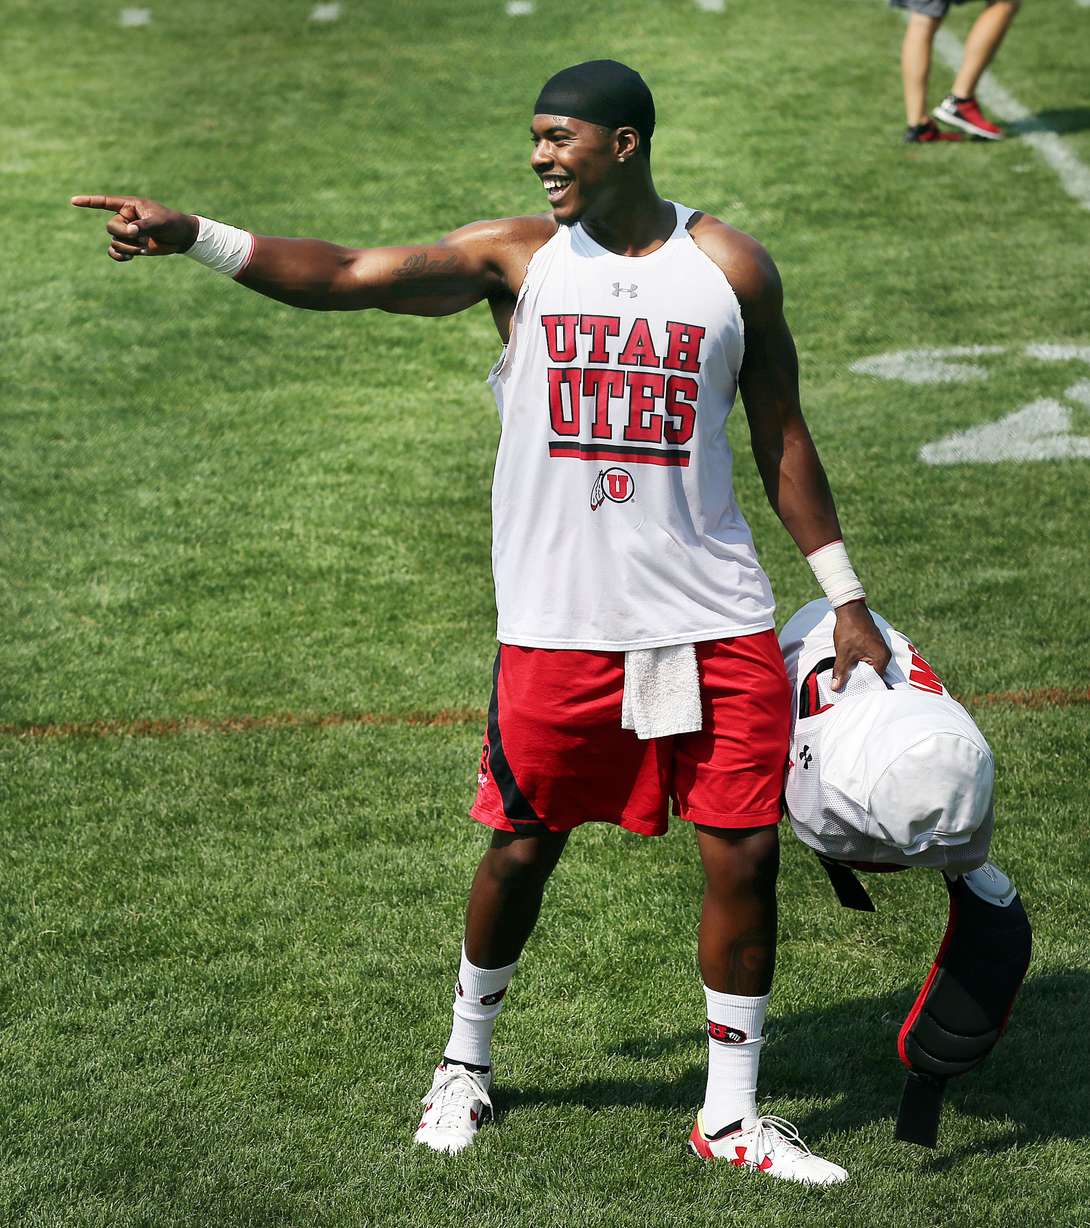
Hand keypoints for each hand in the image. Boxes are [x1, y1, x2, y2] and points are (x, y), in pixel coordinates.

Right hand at [70, 195, 198, 261]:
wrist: (180, 238)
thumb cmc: (172, 224)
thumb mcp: (159, 222)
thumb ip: (143, 225)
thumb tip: (130, 231)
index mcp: (129, 205)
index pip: (105, 202)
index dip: (89, 202)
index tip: (73, 201)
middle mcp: (124, 218)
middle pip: (110, 227)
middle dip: (124, 235)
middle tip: (141, 236)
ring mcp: (126, 232)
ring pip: (114, 241)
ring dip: (129, 247)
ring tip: (145, 245)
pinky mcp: (130, 245)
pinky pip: (114, 251)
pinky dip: (119, 256)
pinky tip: (128, 258)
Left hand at [831, 600, 891, 690]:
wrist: (850, 609)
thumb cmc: (850, 629)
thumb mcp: (843, 653)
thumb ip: (841, 672)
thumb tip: (836, 688)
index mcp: (881, 659)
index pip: (875, 681)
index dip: (864, 688)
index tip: (855, 695)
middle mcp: (884, 655)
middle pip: (873, 675)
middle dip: (861, 681)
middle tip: (849, 690)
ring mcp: (879, 649)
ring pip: (869, 667)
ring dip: (859, 672)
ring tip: (848, 681)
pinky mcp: (874, 645)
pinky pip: (868, 660)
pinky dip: (860, 664)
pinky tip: (850, 668)